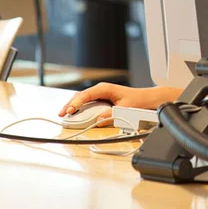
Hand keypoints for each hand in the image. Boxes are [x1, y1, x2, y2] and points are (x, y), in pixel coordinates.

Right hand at [58, 83, 179, 125]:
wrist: (146, 99)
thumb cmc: (138, 100)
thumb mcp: (125, 108)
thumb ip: (112, 114)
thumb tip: (99, 119)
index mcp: (106, 88)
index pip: (86, 94)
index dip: (76, 103)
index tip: (69, 110)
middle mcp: (102, 89)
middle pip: (81, 95)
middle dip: (70, 104)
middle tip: (61, 114)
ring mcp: (101, 94)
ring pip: (82, 98)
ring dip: (72, 106)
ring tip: (63, 115)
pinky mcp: (102, 99)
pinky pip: (87, 102)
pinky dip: (79, 107)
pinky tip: (73, 113)